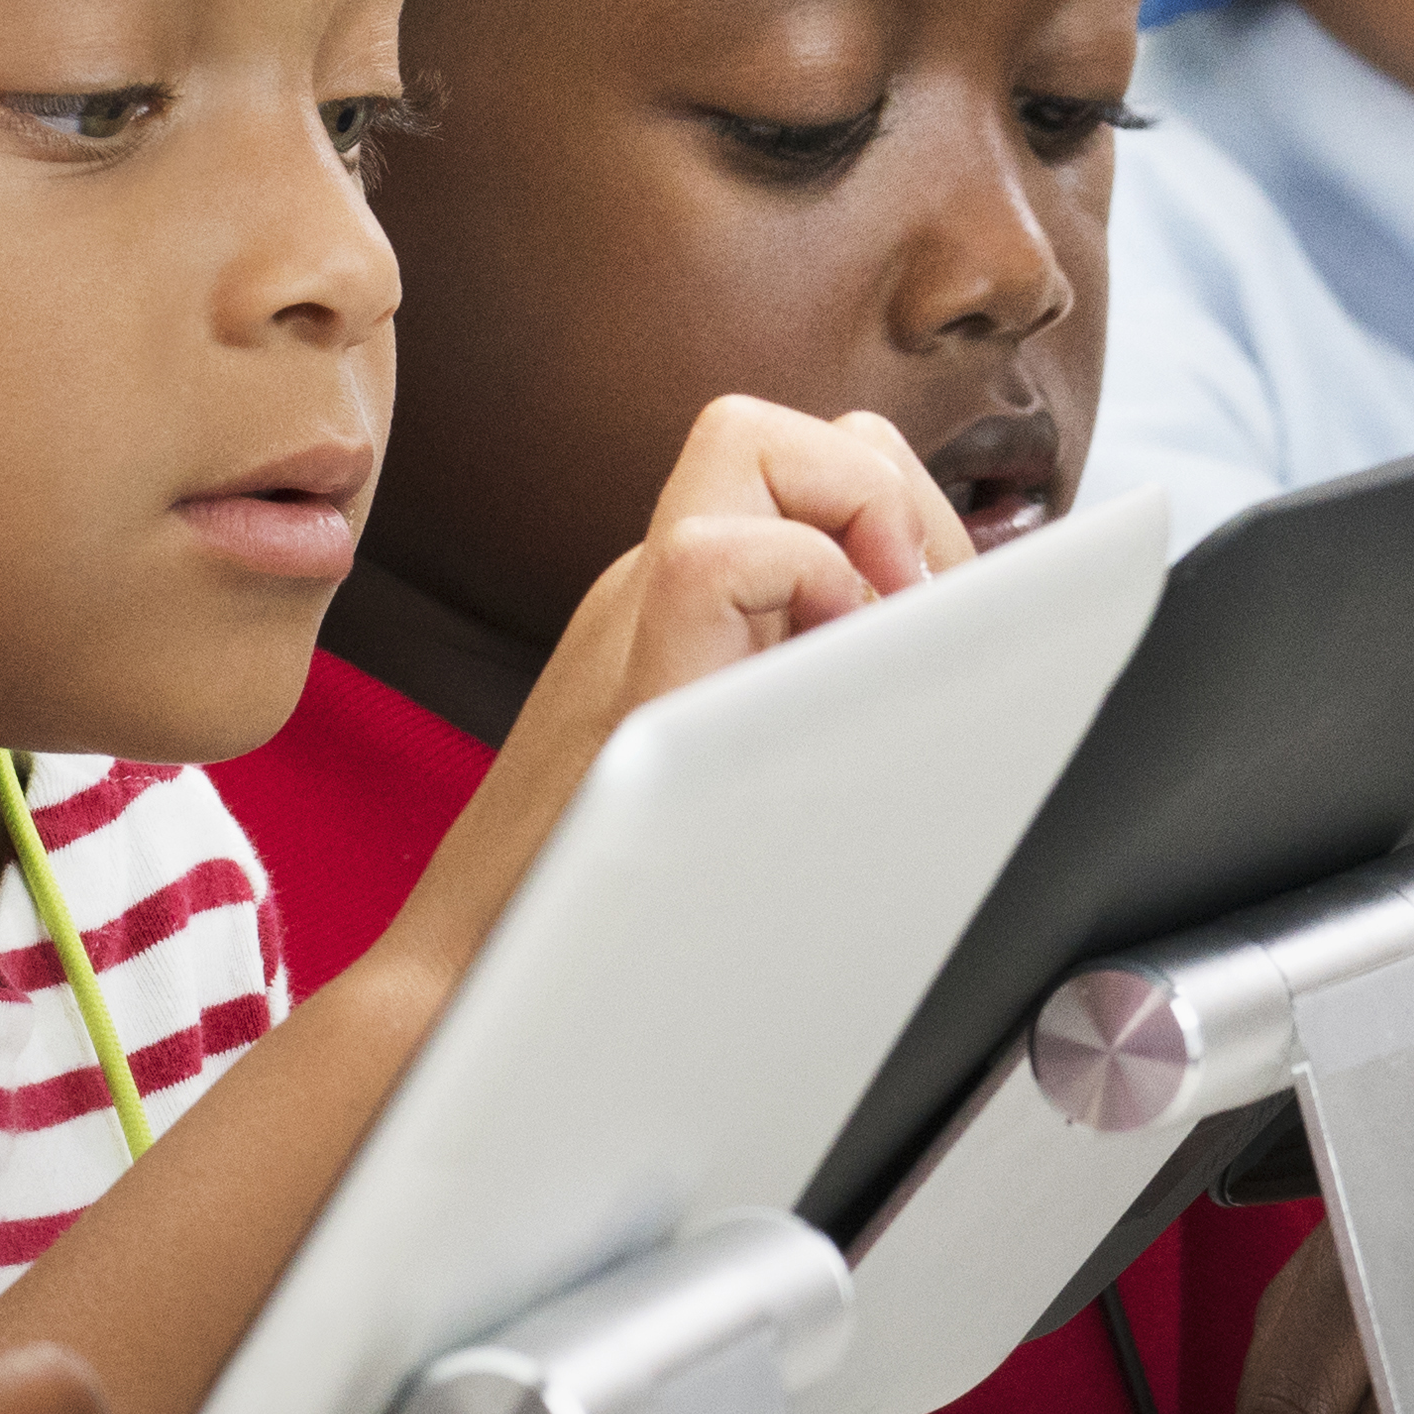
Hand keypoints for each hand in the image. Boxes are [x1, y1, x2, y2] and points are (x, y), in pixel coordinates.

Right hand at [381, 401, 970, 987]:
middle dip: (899, 499)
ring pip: (749, 438)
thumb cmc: (604, 906)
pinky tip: (817, 683)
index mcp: (687, 603)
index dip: (897, 506)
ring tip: (878, 633)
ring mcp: (632, 616)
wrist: (472, 986)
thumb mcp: (725, 765)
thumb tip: (925, 668)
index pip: (813, 461)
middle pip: (800, 428)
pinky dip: (803, 588)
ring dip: (853, 513)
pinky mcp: (627, 678)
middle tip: (924, 622)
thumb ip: (796, 688)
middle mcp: (657, 585)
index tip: (941, 614)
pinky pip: (716, 554)